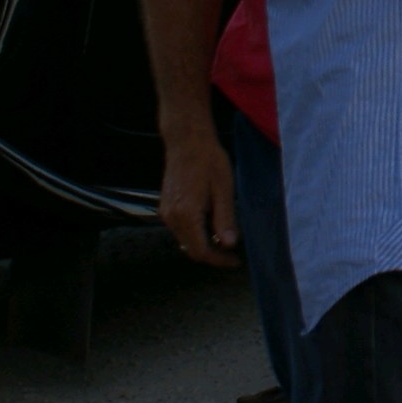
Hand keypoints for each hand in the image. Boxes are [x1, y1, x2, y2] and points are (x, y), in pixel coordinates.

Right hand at [158, 128, 241, 267]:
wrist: (187, 142)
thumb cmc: (209, 161)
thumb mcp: (224, 189)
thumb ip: (225, 219)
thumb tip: (230, 245)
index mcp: (186, 214)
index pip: (202, 251)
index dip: (220, 260)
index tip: (236, 261)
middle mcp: (172, 217)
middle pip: (191, 250)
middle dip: (213, 255)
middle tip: (233, 254)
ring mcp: (166, 213)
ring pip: (185, 241)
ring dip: (204, 244)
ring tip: (225, 236)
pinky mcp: (165, 208)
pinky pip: (181, 230)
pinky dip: (196, 233)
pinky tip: (210, 223)